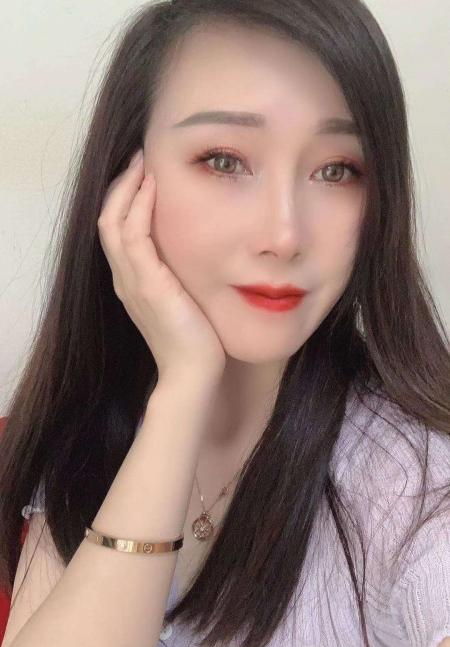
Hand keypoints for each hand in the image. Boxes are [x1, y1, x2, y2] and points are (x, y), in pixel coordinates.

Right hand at [97, 149, 226, 384]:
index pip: (118, 229)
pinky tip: (154, 186)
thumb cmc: (198, 340)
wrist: (194, 374)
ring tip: (144, 162)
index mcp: (133, 282)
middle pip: (108, 219)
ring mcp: (131, 281)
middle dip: (122, 185)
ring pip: (113, 221)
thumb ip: (184, 275)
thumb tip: (208, 251)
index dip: (127, 198)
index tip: (146, 173)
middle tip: (141, 158)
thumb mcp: (187, 299)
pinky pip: (133, 235)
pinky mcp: (146, 284)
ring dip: (127, 187)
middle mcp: (125, 279)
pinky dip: (139, 207)